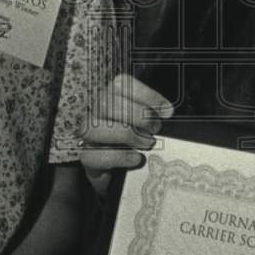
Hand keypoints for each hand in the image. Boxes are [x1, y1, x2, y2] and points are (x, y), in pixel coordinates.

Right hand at [82, 74, 173, 193]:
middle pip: (106, 103)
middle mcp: (96, 113)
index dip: (145, 94)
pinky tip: (136, 158)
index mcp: (111, 98)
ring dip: (126, 135)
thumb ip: (153, 114)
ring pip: (94, 127)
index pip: (120, 84)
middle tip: (155, 129)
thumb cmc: (134, 140)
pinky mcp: (87, 157)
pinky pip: (93, 155)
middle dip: (137, 116)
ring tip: (147, 143)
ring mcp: (89, 135)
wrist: (118, 170)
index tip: (166, 110)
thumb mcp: (145, 123)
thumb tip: (167, 112)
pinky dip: (119, 156)